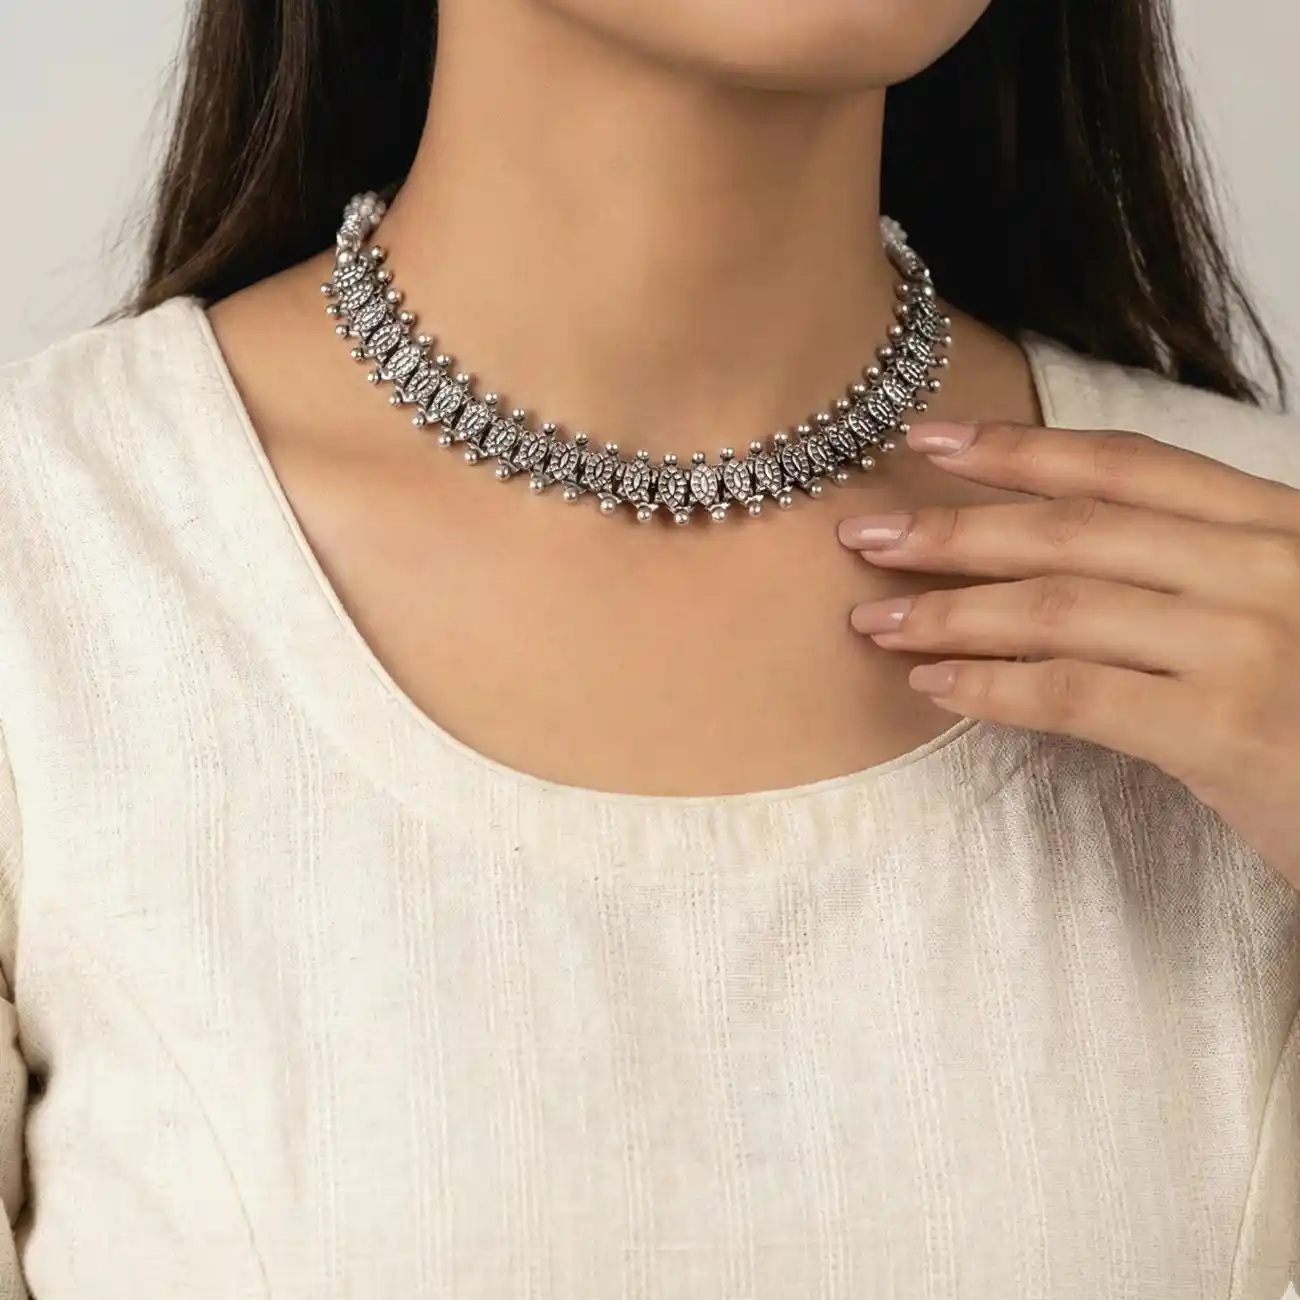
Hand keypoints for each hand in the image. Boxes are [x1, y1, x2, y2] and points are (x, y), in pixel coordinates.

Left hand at [837, 419, 1299, 889]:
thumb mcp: (1281, 607)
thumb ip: (1194, 569)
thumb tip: (1053, 556)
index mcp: (1277, 524)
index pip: (1126, 465)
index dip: (1018, 449)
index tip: (929, 438)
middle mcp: (1266, 566)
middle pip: (1074, 529)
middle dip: (956, 530)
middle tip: (865, 537)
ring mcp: (1250, 645)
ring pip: (1062, 606)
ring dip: (952, 613)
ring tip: (877, 622)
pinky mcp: (1230, 731)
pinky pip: (1077, 694)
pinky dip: (993, 687)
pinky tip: (935, 687)